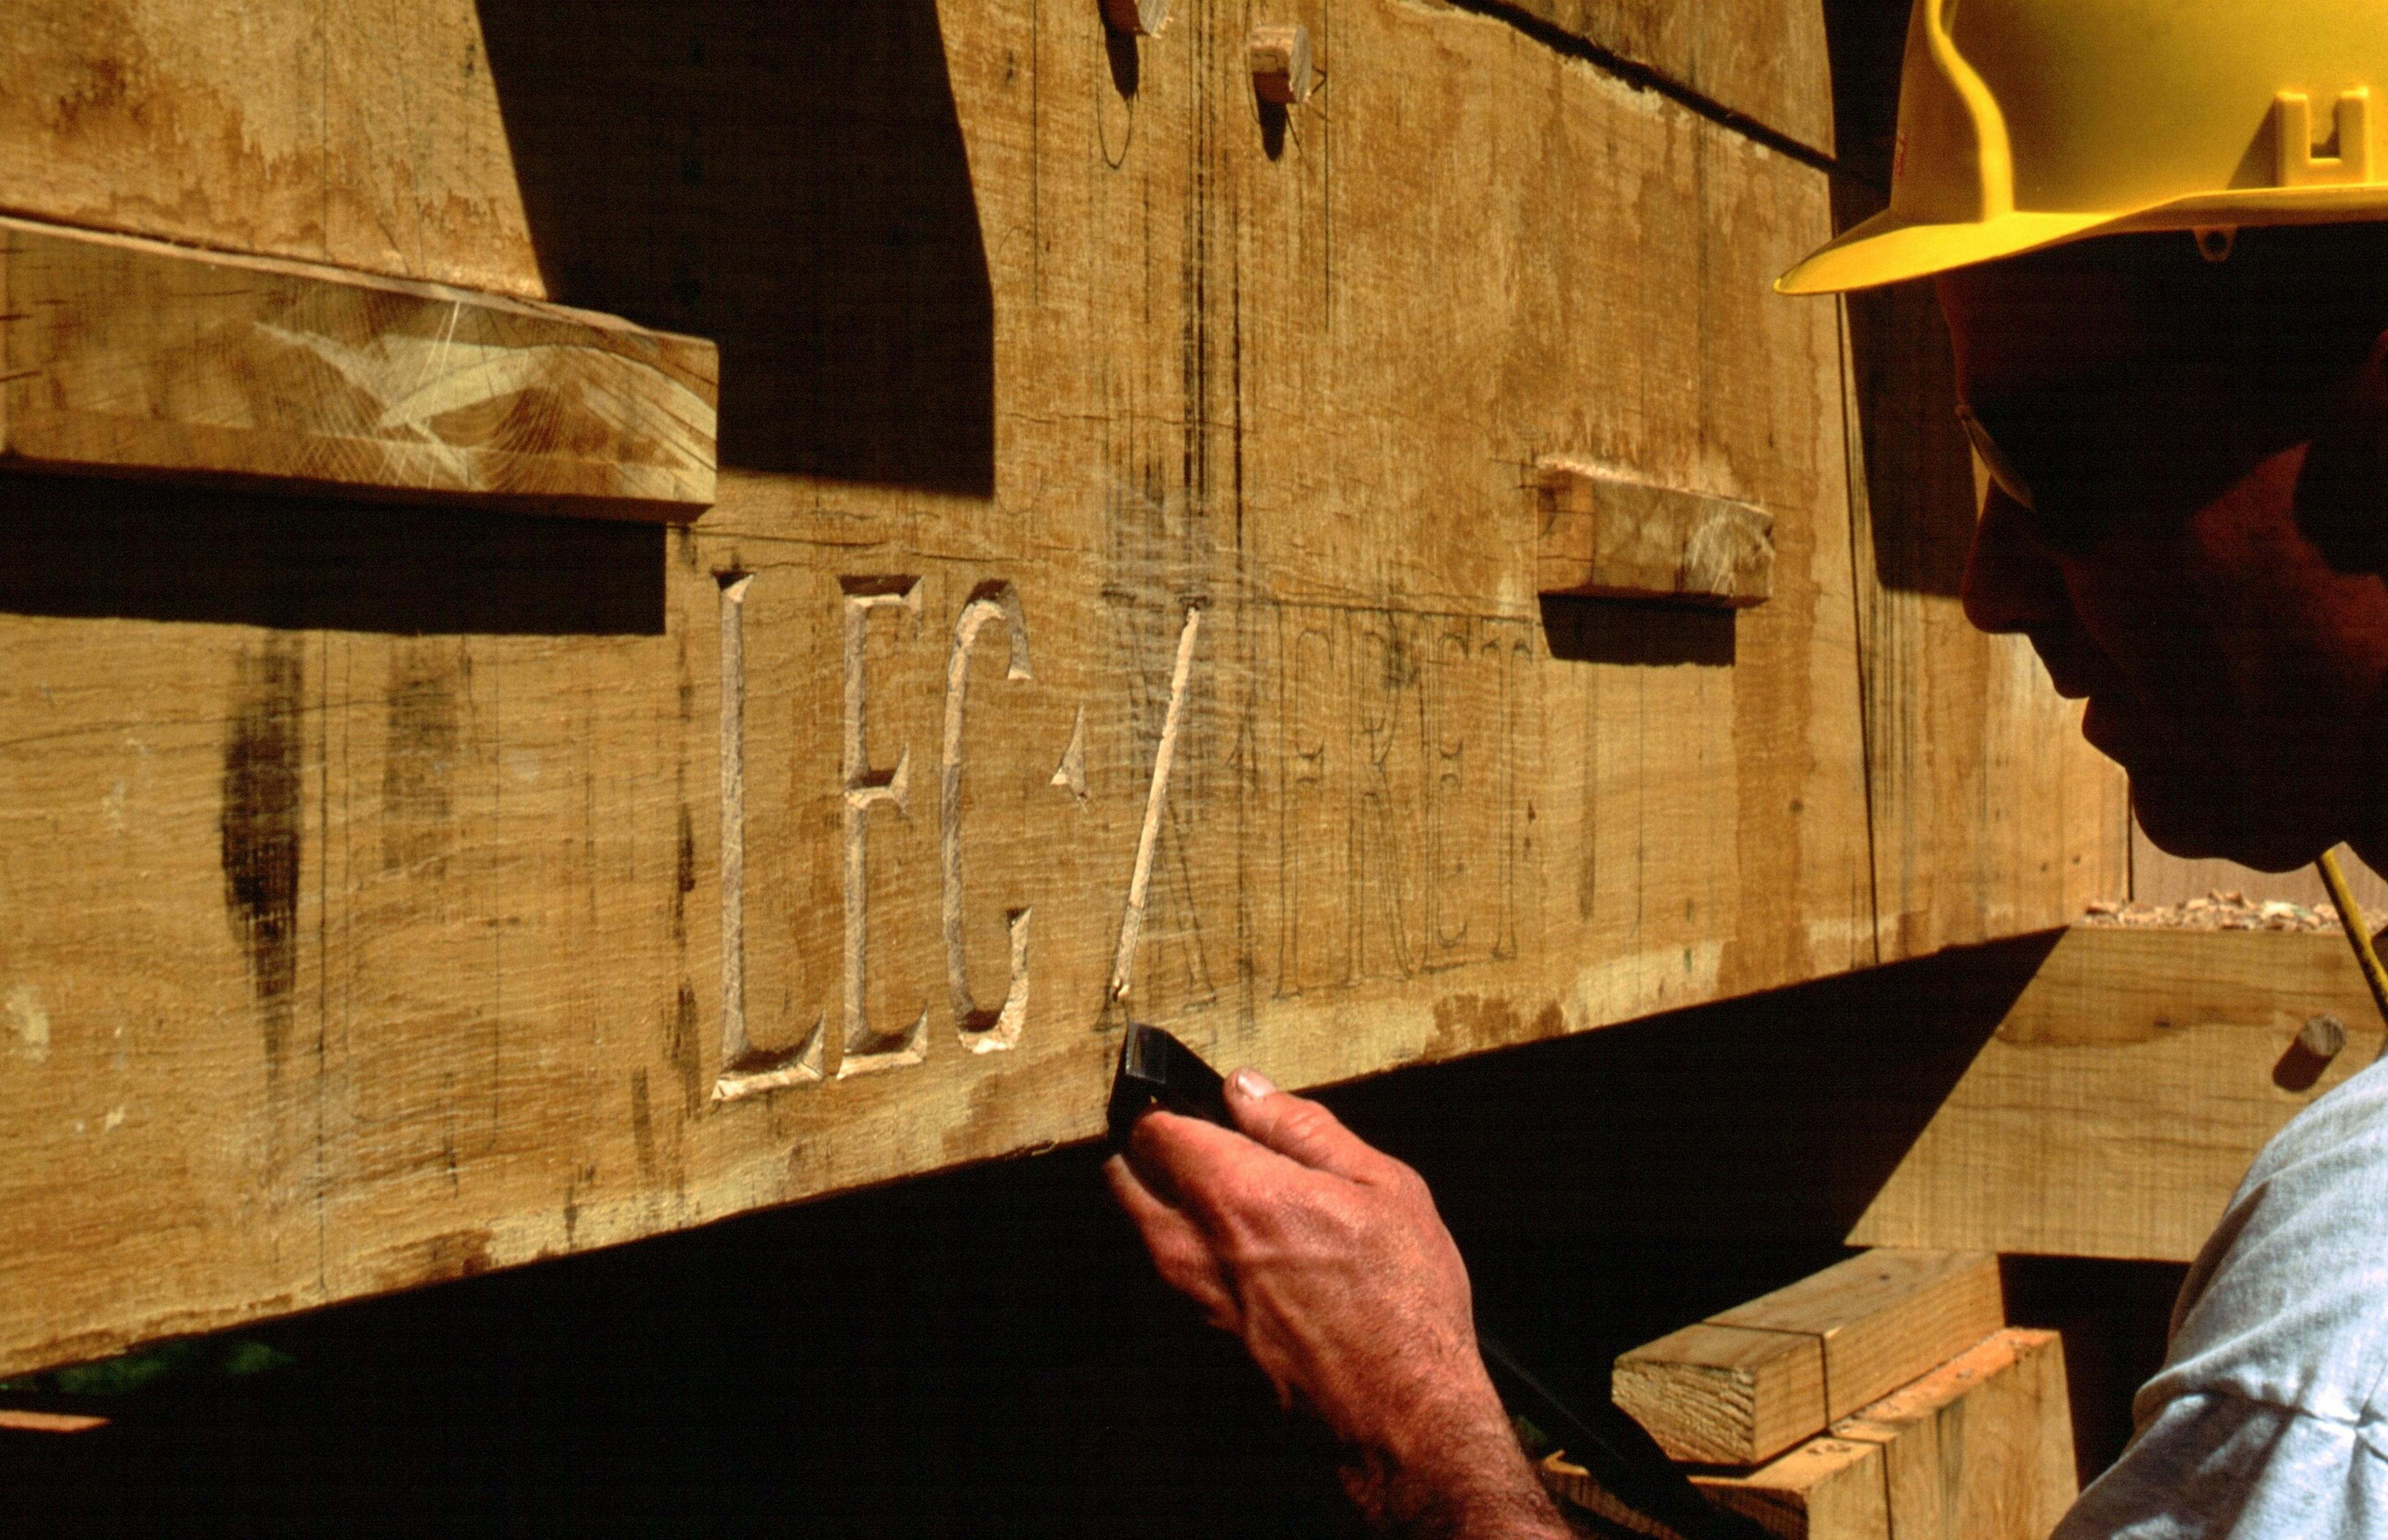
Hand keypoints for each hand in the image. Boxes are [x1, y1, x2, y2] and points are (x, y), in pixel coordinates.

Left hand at [1105, 1070, 1566, 1537]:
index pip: (1152, 1127)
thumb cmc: (1404, 1303)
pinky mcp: (1195, 1340)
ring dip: (1166, 1204)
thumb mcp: (1382, 1187)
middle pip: (1123, 1175)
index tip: (1205, 1110)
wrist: (1399, 1416)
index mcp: (1236, 1194)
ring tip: (1235, 1207)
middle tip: (1206, 1151)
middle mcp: (1191, 1246)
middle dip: (1151, 1152)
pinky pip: (1166, 1277)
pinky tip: (1248, 1262)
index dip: (1176, 1108)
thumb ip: (1303, 1128)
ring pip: (1140, 1228)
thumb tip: (1248, 1089)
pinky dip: (1187, 1256)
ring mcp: (1186, 1300)